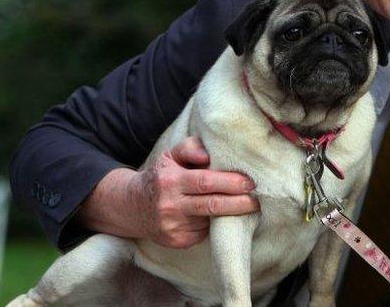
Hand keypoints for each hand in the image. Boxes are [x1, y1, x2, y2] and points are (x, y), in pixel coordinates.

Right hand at [79, 137, 258, 247]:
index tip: (250, 182)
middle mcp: (170, 205)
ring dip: (230, 214)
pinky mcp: (177, 241)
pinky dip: (214, 224)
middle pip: (212, 205)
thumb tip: (208, 155)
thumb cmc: (161, 176)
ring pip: (210, 220)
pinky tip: (220, 217)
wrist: (132, 206)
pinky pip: (204, 232)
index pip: (206, 182)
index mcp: (170, 180)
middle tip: (257, 199)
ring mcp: (172, 226)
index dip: (230, 183)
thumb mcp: (170, 155)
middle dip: (239, 203)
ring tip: (247, 206)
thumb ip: (190, 147)